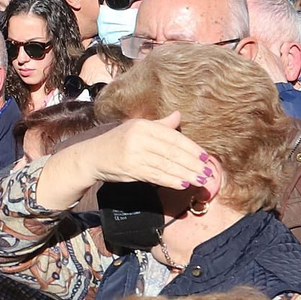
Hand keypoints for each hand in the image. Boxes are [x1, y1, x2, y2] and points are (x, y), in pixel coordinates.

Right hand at [76, 111, 209, 190]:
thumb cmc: (117, 141)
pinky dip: (170, 180)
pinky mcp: (131, 169)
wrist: (92, 156)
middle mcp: (140, 138)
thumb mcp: (137, 127)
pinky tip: (183, 184)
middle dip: (192, 164)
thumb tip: (179, 115)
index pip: (173, 138)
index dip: (191, 148)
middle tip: (208, 173)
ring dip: (185, 174)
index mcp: (144, 125)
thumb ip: (160, 125)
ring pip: (166, 165)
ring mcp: (135, 154)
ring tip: (200, 180)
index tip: (205, 157)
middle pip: (172, 153)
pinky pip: (155, 175)